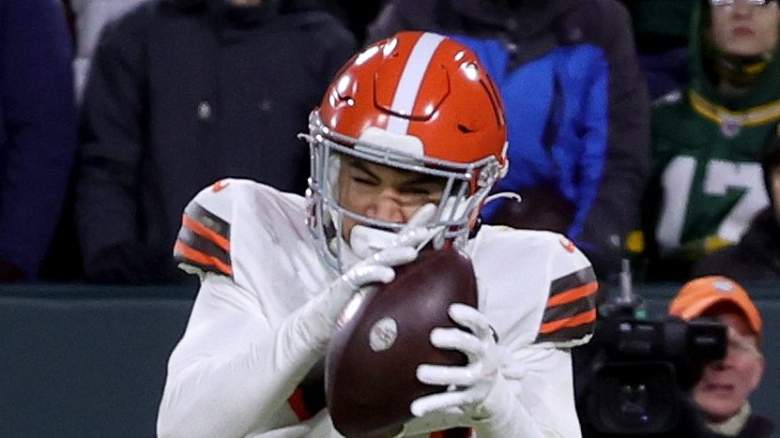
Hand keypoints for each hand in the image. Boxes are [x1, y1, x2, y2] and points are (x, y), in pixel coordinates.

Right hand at [299, 204, 438, 348]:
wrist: (318, 326)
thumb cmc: (350, 315)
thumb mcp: (380, 303)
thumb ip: (399, 297)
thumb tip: (427, 296)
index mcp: (382, 268)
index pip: (402, 243)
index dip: (417, 226)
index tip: (432, 209)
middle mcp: (370, 267)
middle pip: (393, 245)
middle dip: (411, 233)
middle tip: (429, 227)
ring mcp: (357, 275)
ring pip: (379, 259)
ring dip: (395, 254)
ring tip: (411, 253)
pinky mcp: (344, 288)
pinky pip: (360, 277)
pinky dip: (374, 274)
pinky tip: (388, 275)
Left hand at [411, 304, 522, 422]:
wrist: (493, 390)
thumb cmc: (476, 352)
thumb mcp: (479, 333)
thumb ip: (474, 306)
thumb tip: (474, 275)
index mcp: (485, 339)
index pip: (480, 324)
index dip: (469, 317)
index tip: (452, 310)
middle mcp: (485, 358)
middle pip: (472, 347)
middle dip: (455, 340)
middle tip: (434, 336)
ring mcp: (478, 380)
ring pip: (461, 377)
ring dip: (441, 375)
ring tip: (420, 372)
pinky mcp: (468, 399)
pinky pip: (450, 402)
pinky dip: (432, 404)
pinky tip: (415, 408)